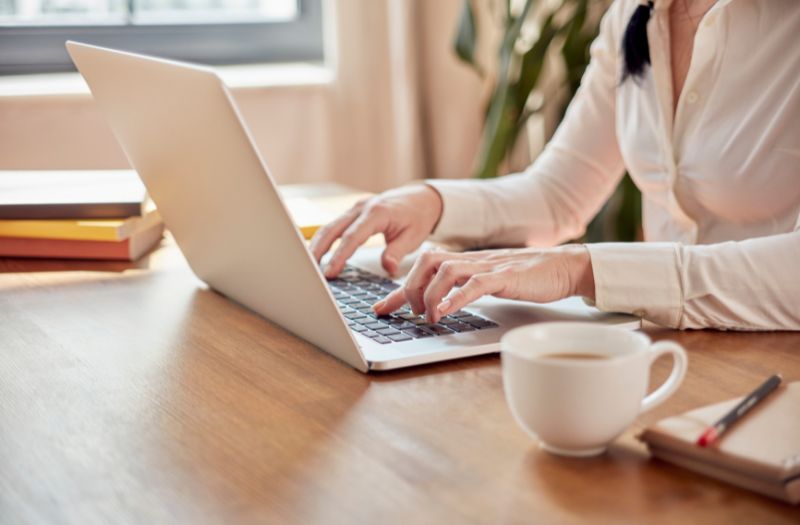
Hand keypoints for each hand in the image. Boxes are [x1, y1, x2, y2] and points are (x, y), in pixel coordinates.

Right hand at [310, 185, 442, 277]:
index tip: (330, 272)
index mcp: (377, 213)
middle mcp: (362, 208)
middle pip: (332, 229)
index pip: (352, 237)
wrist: (421, 197)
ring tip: (309, 266)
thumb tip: (388, 269)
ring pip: (330, 226)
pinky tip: (317, 253)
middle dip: (318, 250)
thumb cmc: (418, 216)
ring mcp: (356, 208)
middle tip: (309, 271)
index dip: (339, 256)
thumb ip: (397, 253)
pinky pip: (335, 225)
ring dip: (317, 245)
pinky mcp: (354, 212)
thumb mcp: (413, 237)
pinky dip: (324, 240)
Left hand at [373, 245, 594, 322]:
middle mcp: (472, 260)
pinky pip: (475, 284)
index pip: (422, 270)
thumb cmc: (529, 277)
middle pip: (426, 261)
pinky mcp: (506, 277)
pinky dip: (456, 297)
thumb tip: (441, 306)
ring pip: (445, 269)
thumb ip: (465, 289)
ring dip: (430, 295)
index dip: (397, 291)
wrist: (565, 267)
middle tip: (410, 313)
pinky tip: (446, 311)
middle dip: (410, 288)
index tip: (379, 310)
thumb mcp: (489, 283)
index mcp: (465, 262)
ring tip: (429, 317)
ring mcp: (488, 266)